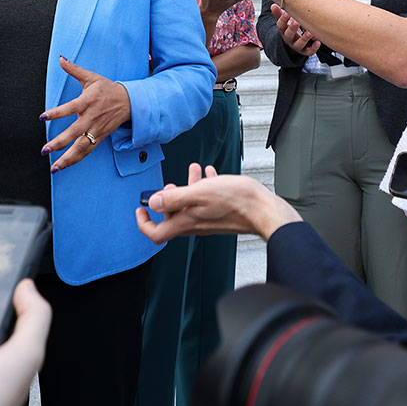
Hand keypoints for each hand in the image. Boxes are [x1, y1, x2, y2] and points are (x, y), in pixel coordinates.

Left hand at [40, 57, 130, 170]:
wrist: (129, 101)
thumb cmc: (107, 89)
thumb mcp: (91, 77)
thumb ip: (74, 69)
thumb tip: (60, 58)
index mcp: (88, 102)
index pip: (70, 108)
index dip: (56, 113)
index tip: (43, 116)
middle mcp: (91, 118)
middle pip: (74, 133)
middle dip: (59, 143)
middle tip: (45, 149)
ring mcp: (96, 130)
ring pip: (81, 147)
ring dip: (67, 158)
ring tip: (54, 167)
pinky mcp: (100, 137)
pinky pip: (87, 151)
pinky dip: (76, 159)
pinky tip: (65, 165)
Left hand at [136, 163, 300, 241]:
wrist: (265, 210)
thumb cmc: (238, 202)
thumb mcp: (201, 192)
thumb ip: (175, 197)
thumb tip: (154, 202)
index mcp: (187, 222)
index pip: (156, 234)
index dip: (144, 223)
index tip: (141, 210)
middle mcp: (197, 224)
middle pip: (173, 218)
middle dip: (168, 199)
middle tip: (168, 186)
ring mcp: (210, 220)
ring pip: (191, 206)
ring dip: (188, 188)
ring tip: (193, 172)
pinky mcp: (222, 214)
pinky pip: (208, 201)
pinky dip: (205, 187)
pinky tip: (210, 174)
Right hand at [273, 5, 321, 58]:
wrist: (293, 42)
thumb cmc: (290, 28)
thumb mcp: (284, 21)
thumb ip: (279, 13)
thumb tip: (273, 6)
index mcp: (283, 30)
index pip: (281, 25)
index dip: (283, 20)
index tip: (286, 14)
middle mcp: (289, 38)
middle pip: (289, 34)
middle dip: (292, 28)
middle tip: (296, 22)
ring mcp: (297, 45)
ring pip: (299, 43)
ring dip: (304, 38)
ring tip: (309, 33)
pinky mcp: (305, 51)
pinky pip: (309, 51)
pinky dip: (314, 48)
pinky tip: (318, 42)